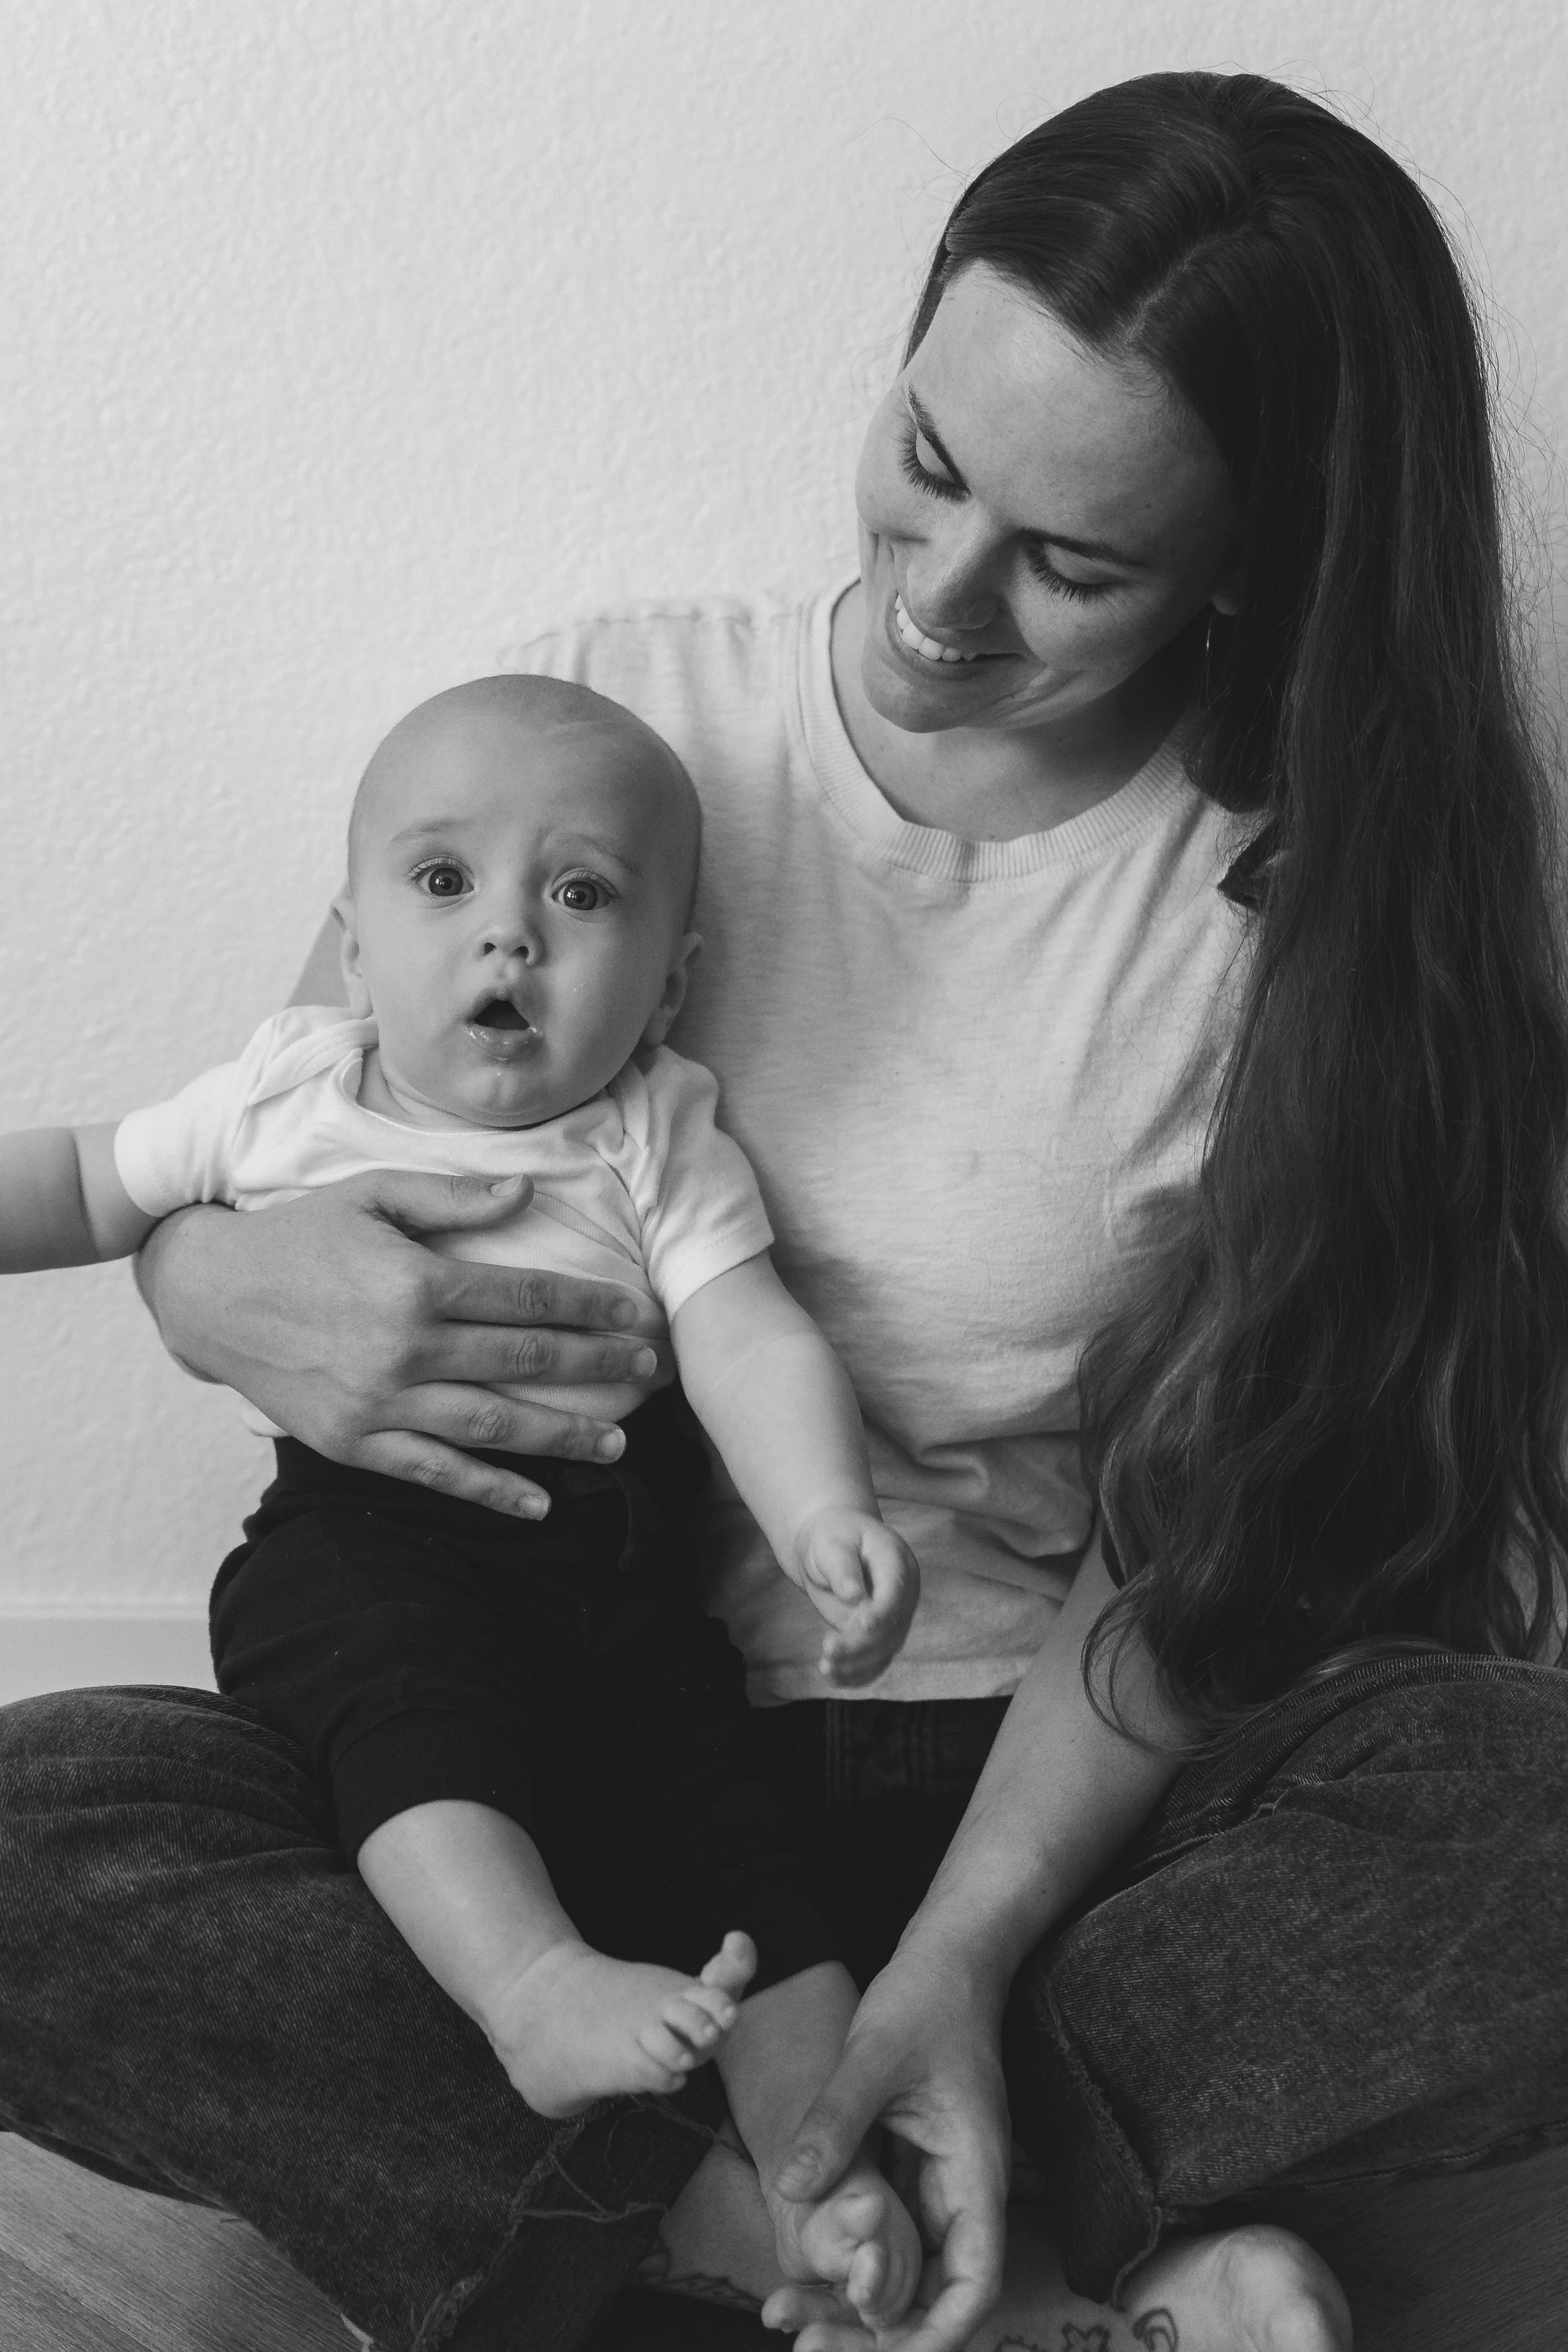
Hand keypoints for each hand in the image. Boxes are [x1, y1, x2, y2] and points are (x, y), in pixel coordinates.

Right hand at [136, 1170, 664, 1513]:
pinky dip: (489, 1492)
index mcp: (415, 1282)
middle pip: (523, 1361)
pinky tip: (539, 1502)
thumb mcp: (372, 1194)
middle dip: (596, 1367)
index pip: (526, 1297)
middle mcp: (403, 1348)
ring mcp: (379, 1403)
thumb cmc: (299, 1235)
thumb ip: (452, 1199)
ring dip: (560, 1436)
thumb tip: (528, 1193)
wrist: (212, 1294)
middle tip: (651, 1372)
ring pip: (491, 1425)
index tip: (639, 1314)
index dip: (590, 1307)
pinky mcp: (354, 1443)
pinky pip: (435, 1473)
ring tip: (617, 1442)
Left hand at [760, 1941, 1010, 2351]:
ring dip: (853, 2304)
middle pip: (933, 2295)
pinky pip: (885, 2238)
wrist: (944, 1960)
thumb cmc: (926, 1998)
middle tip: (804, 2347)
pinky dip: (848, 2263)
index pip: (975, 2282)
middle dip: (875, 2333)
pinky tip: (799, 2273)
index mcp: (975, 2172)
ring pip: (905, 2275)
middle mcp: (961, 2193)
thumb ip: (836, 2121)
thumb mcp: (875, 2053)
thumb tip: (793, 2189)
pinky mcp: (909, 2175)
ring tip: (786, 2319)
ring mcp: (935, 2187)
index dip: (939, 2334)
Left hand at [793, 1509, 919, 1685]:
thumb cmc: (831, 1537)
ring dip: (857, 1663)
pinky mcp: (881, 1634)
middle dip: (862, 1643)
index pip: (895, 1593)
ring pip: (885, 1648)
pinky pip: (876, 1659)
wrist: (832, 1545)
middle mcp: (903, 1592)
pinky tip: (833, 1677)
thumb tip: (853, 1597)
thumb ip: (842, 1568)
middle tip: (828, 1649)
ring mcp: (895, 1615)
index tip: (859, 1625)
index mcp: (897, 1562)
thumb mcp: (831, 1544)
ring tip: (825, 1668)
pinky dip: (857, 1673)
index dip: (881, 1613)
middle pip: (892, 1627)